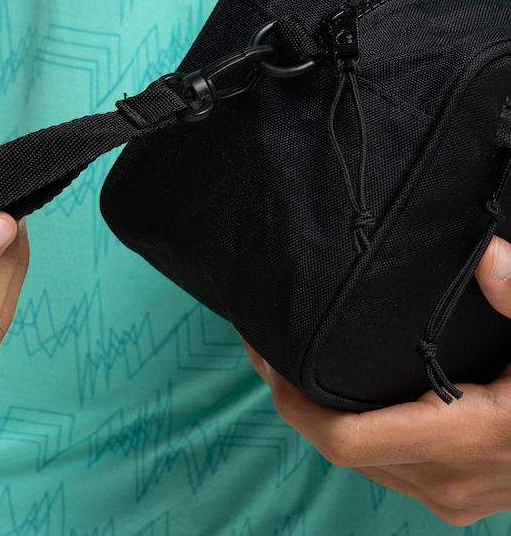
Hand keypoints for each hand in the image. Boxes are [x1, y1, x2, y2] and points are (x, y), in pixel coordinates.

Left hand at [242, 235, 510, 525]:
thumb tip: (489, 255)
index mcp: (466, 440)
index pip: (346, 439)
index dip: (295, 405)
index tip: (270, 360)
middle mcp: (448, 482)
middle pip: (338, 450)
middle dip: (293, 404)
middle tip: (265, 350)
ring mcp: (450, 497)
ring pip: (356, 461)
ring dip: (316, 418)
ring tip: (286, 365)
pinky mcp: (451, 496)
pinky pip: (380, 466)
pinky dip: (348, 431)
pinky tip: (333, 395)